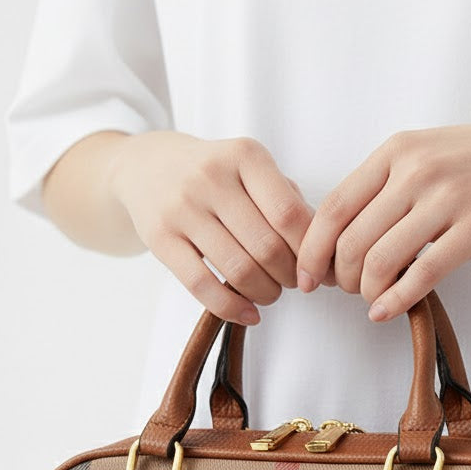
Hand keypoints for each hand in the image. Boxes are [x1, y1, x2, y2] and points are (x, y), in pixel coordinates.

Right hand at [108, 130, 332, 324]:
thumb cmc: (215, 175)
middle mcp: (211, 177)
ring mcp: (182, 208)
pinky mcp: (160, 238)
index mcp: (244, 155)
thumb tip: (325, 252)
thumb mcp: (252, 169)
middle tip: (294, 282)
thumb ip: (288, 201)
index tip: (317, 269)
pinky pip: (202, 285)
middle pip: (267, 247)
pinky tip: (249, 314)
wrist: (145, 167)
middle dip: (289, 275)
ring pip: (238, 269)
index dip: (310, 251)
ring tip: (271, 293)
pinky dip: (232, 309)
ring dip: (266, 293)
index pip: (290, 215)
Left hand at [295, 103, 470, 320]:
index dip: (312, 251)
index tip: (306, 276)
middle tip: (346, 290)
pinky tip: (385, 312)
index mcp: (396, 151)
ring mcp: (448, 198)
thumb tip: (341, 232)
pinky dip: (395, 301)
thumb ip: (385, 184)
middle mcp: (416, 171)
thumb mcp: (427, 151)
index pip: (332, 208)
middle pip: (350, 241)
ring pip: (380, 261)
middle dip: (338, 278)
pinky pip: (422, 274)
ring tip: (371, 298)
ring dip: (366, 292)